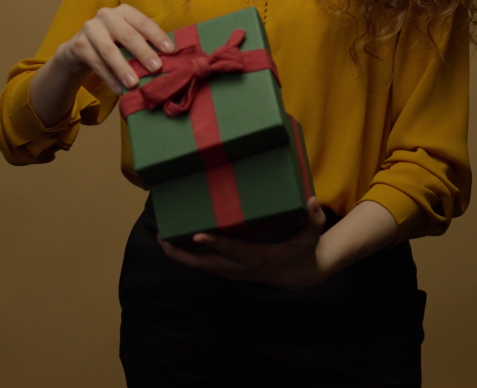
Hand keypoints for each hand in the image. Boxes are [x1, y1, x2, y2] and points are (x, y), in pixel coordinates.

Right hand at [55, 4, 173, 95]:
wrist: (79, 49)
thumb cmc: (112, 42)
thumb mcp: (126, 37)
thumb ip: (143, 43)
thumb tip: (168, 60)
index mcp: (124, 11)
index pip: (143, 22)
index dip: (157, 36)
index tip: (171, 50)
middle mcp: (106, 15)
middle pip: (128, 35)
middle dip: (143, 52)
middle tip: (156, 68)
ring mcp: (91, 29)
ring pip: (109, 51)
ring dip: (123, 68)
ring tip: (135, 84)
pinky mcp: (79, 44)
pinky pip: (96, 63)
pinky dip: (109, 78)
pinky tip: (119, 90)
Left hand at [158, 197, 329, 288]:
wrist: (302, 276)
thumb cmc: (305, 251)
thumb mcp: (312, 235)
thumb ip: (314, 219)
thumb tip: (312, 200)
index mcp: (257, 257)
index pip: (233, 250)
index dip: (215, 243)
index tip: (196, 234)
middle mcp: (241, 267)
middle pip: (207, 263)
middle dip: (183, 253)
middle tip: (163, 238)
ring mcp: (235, 271)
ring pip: (203, 266)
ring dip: (182, 256)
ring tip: (163, 240)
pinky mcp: (233, 270)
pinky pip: (207, 265)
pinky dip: (192, 257)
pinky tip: (179, 246)